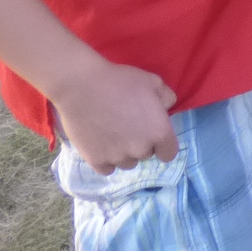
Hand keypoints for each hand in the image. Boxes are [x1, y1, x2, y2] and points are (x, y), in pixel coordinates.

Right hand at [52, 59, 178, 173]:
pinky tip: (102, 144)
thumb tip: (166, 109)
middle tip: (129, 126)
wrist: (82, 88)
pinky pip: (108, 168)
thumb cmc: (121, 82)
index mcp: (159, 132)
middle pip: (146, 154)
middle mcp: (141, 150)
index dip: (163, 144)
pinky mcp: (96, 162)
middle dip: (142, 143)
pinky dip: (106, 160)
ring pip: (127, 163)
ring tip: (113, 134)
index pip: (169, 153)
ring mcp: (118, 158)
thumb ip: (167, 98)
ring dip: (124, 153)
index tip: (153, 134)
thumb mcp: (154, 82)